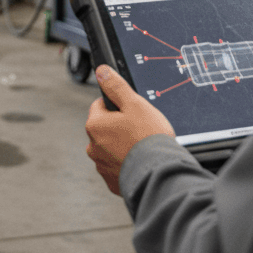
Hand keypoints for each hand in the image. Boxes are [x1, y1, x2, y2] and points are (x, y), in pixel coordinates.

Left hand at [85, 65, 175, 194]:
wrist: (159, 173)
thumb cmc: (149, 138)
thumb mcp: (134, 104)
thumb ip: (116, 86)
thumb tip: (102, 72)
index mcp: (95, 125)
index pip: (99, 106)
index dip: (117, 106)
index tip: (131, 113)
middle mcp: (92, 146)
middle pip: (105, 128)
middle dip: (119, 127)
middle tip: (140, 130)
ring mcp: (101, 165)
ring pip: (110, 148)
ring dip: (122, 146)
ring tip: (141, 147)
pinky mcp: (111, 181)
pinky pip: (117, 167)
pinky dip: (126, 163)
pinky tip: (140, 161)